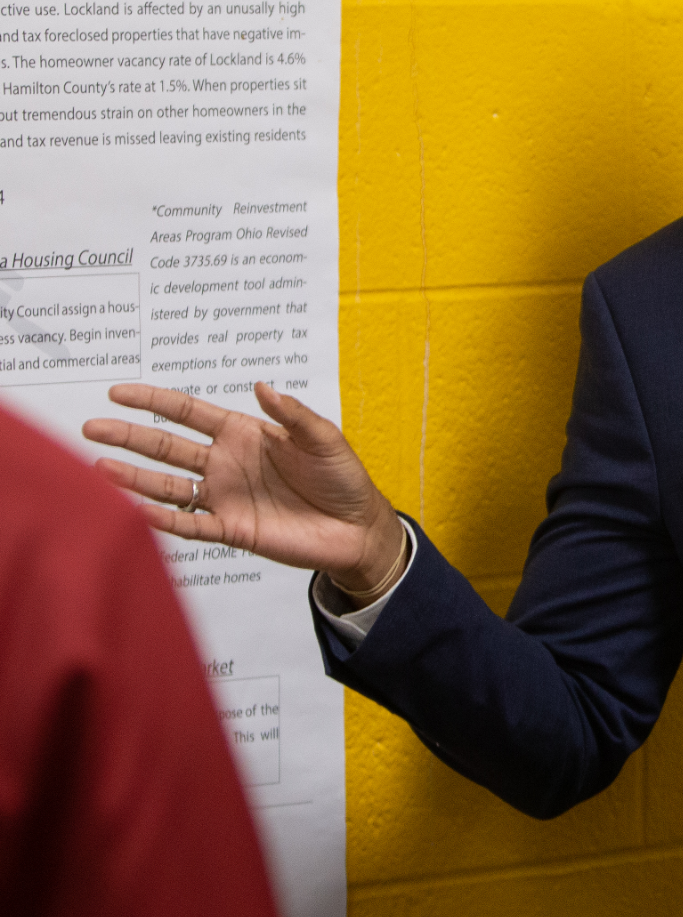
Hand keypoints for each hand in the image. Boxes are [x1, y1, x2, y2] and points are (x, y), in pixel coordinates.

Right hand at [83, 382, 405, 597]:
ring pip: (168, 486)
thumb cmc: (342, 477)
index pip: (189, 413)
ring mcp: (225, 497)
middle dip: (129, 437)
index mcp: (244, 434)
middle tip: (91, 428)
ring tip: (97, 469)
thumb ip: (293, 415)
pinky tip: (136, 511)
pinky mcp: (232, 530)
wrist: (357, 527)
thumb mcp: (323, 438)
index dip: (154, 401)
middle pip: (167, 447)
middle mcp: (226, 463)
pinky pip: (190, 525)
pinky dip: (163, 520)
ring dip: (134, 479)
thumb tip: (262, 386)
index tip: (119, 392)